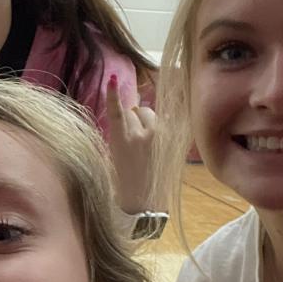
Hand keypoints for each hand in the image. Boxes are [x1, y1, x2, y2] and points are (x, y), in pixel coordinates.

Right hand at [105, 74, 156, 213]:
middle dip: (134, 117)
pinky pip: (164, 123)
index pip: (116, 112)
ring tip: (145, 140)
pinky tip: (157, 140)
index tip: (112, 79)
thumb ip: (121, 135)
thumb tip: (129, 117)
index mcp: (121, 141)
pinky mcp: (170, 142)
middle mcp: (141, 135)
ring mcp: (158, 138)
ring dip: (147, 120)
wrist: (143, 202)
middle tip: (133, 134)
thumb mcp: (114, 156)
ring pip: (150, 114)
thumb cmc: (123, 181)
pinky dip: (159, 128)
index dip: (113, 95)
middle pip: (136, 111)